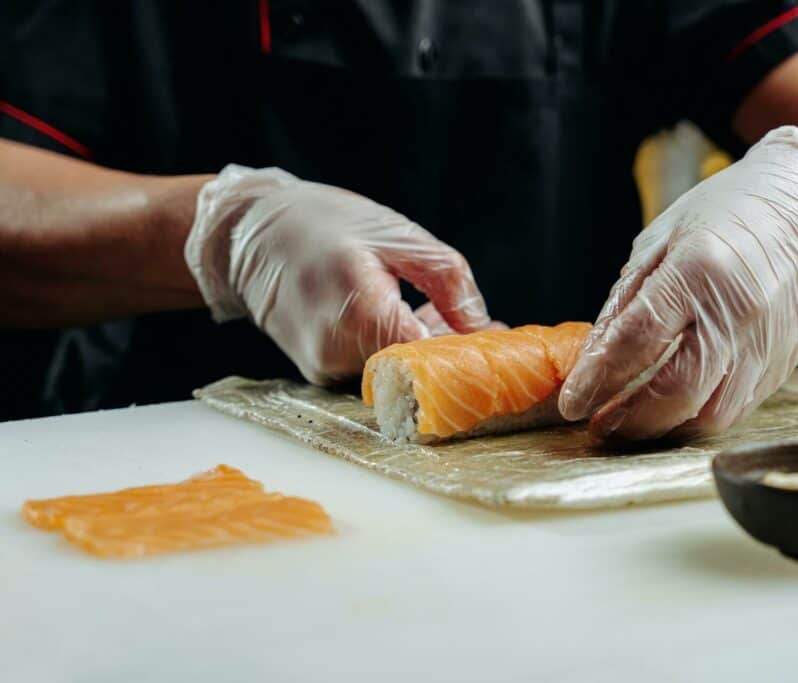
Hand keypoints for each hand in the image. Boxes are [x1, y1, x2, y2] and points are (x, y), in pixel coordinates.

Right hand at [185, 165, 490, 383]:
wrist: (246, 235)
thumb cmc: (320, 222)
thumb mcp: (398, 234)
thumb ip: (448, 280)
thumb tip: (483, 326)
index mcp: (359, 307)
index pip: (430, 354)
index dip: (467, 352)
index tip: (499, 342)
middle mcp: (336, 348)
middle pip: (416, 369)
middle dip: (453, 352)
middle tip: (486, 330)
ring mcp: (323, 366)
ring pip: (397, 372)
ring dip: (426, 350)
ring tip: (441, 314)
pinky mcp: (318, 371)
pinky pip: (373, 368)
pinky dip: (397, 349)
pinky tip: (409, 319)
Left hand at [559, 127, 797, 440]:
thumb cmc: (737, 211)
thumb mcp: (664, 236)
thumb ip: (627, 298)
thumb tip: (594, 354)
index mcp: (700, 269)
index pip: (637, 341)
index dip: (597, 379)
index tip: (572, 403)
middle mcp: (738, 312)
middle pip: (675, 392)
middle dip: (628, 419)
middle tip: (599, 422)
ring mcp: (767, 342)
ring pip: (709, 414)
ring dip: (664, 428)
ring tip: (631, 422)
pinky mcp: (784, 362)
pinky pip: (737, 407)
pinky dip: (698, 415)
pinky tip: (673, 408)